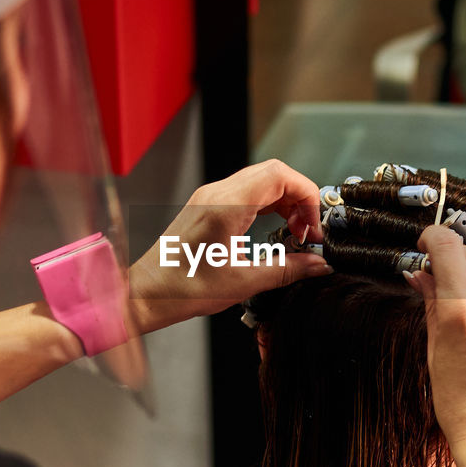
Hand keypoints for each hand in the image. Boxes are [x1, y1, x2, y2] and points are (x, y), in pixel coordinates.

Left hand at [129, 160, 332, 333]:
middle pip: (274, 174)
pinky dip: (268, 205)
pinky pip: (247, 192)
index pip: (280, 176)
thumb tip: (318, 265)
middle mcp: (218, 194)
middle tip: (306, 230)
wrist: (148, 292)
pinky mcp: (207, 205)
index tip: (313, 225)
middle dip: (299, 198)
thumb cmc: (183, 287)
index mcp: (227, 206)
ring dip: (285, 202)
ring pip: (261, 181)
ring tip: (293, 232)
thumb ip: (288, 270)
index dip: (306, 196)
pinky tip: (273, 229)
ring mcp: (210, 197)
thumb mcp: (245, 281)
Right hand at [404, 226, 465, 450]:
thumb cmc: (459, 403)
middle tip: (436, 274)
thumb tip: (420, 276)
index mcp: (461, 309)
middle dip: (452, 256)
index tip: (424, 244)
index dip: (432, 237)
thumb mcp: (433, 350)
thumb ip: (430, 305)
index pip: (447, 246)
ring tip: (460, 293)